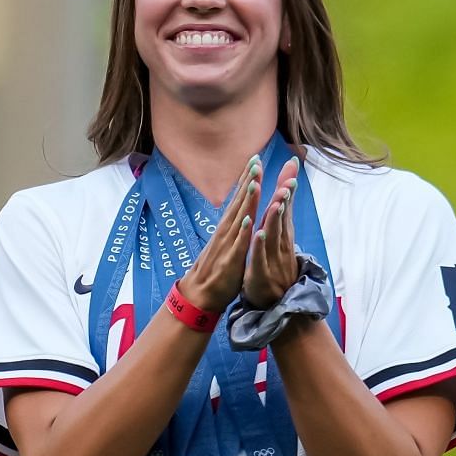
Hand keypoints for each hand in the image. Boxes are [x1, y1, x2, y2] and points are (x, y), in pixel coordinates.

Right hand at [176, 156, 261, 310]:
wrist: (200, 295)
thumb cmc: (217, 269)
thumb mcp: (227, 244)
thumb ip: (234, 227)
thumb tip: (241, 211)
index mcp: (228, 228)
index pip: (239, 199)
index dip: (247, 180)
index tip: (255, 160)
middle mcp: (226, 232)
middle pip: (238, 203)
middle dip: (247, 182)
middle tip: (255, 160)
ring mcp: (227, 246)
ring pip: (238, 220)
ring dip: (246, 201)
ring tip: (255, 182)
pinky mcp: (229, 262)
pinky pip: (237, 245)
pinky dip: (242, 232)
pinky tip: (248, 220)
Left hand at [242, 159, 301, 306]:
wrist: (273, 305)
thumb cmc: (274, 270)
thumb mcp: (279, 243)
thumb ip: (282, 219)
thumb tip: (285, 197)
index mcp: (282, 236)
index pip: (285, 207)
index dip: (288, 186)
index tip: (292, 164)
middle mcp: (280, 245)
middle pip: (282, 217)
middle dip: (285, 197)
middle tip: (289, 179)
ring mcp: (271, 259)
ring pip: (273, 234)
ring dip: (275, 217)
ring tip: (277, 200)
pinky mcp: (260, 273)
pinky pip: (260, 257)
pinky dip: (260, 244)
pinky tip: (259, 232)